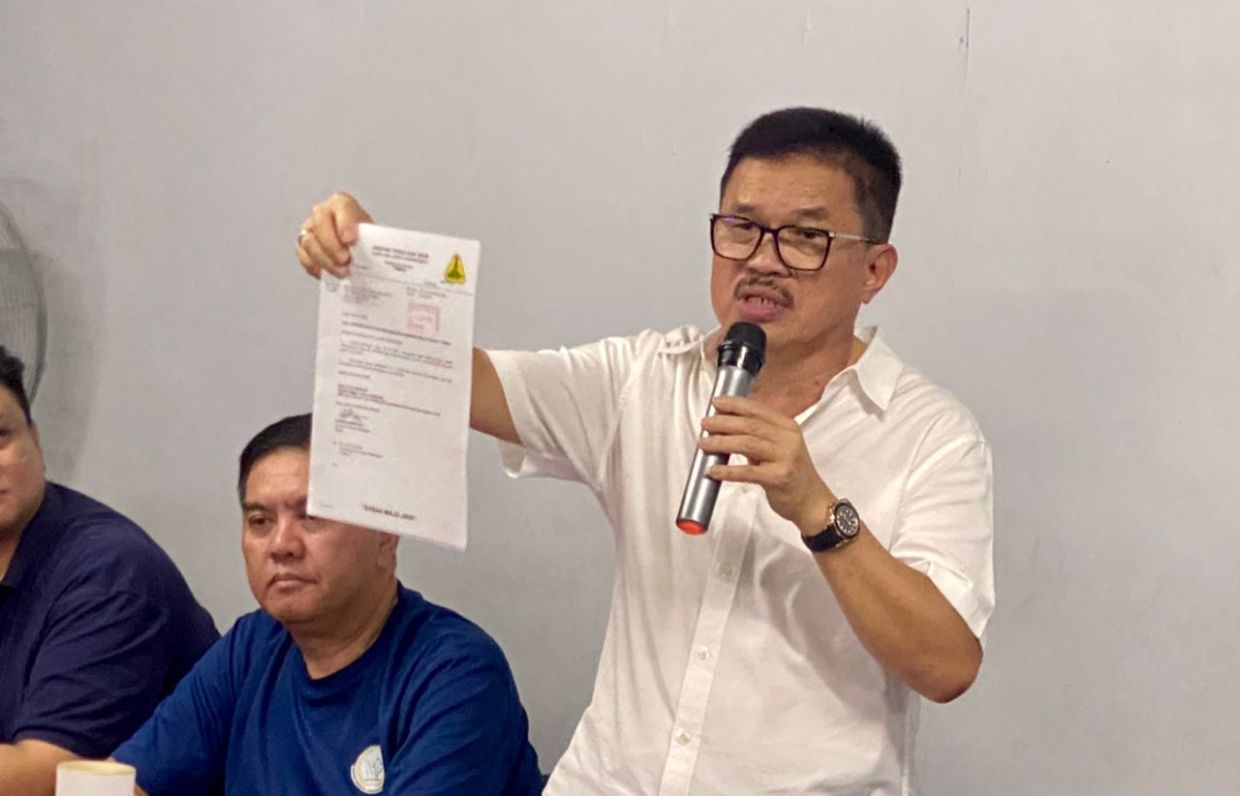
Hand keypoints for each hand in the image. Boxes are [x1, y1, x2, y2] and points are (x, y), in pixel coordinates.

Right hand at [295, 192, 373, 278]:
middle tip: (345, 260)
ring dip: (326, 260)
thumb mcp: (374, 235)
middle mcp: (322, 213)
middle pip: (320, 223)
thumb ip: (372, 240)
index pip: (341, 206)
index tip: (351, 240)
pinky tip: (330, 275)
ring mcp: (310, 230)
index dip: (345, 223)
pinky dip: (317, 268)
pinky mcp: (304, 248)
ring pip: (309, 242)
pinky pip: (304, 258)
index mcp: (342, 204)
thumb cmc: (367, 239)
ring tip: (342, 272)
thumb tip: (375, 253)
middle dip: (332, 244)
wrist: (360, 250)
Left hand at [699, 395, 832, 533]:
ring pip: (747, 444)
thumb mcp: (778, 448)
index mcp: (787, 427)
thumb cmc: (791, 474)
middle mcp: (788, 439)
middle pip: (749, 425)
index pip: (757, 409)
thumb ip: (757, 436)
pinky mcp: (779, 477)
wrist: (811, 501)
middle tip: (705, 424)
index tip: (717, 402)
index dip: (734, 404)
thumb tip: (725, 425)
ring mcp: (785, 457)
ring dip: (721, 443)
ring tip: (704, 444)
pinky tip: (714, 470)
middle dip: (723, 422)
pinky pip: (747, 472)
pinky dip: (727, 471)